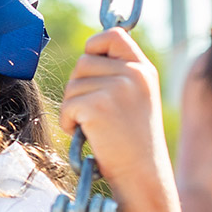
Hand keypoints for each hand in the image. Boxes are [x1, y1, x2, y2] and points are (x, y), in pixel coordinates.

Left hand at [60, 28, 171, 205]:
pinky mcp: (99, 105)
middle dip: (79, 87)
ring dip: (73, 108)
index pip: (113, 35)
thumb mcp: (136, 99)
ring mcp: (117, 87)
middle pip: (83, 62)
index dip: (95, 46)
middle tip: (96, 114)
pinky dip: (69, 123)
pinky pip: (67, 105)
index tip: (92, 65)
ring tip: (96, 128)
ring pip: (72, 84)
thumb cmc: (133, 143)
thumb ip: (119, 75)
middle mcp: (134, 73)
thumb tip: (87, 55)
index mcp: (144, 70)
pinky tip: (89, 136)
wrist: (142, 176)